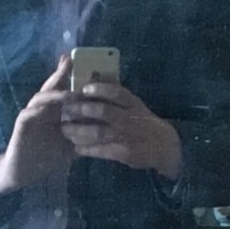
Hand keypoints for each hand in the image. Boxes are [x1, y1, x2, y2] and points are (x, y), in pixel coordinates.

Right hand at [0, 56, 73, 195]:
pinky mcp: (22, 124)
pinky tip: (44, 108)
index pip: (65, 91)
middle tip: (71, 60)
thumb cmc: (45, 157)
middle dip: (61, 73)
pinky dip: (36, 110)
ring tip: (68, 93)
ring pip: (42, 97)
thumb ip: (83, 138)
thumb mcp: (69, 147)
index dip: (73, 78)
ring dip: (54, 94)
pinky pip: (28, 114)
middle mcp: (44, 109)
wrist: (23, 171)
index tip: (86, 66)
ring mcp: (32, 114)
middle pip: (53, 87)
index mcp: (56, 112)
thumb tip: (104, 136)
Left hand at [61, 76, 182, 179]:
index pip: (117, 92)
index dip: (100, 89)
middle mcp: (129, 118)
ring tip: (66, 129)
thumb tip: (96, 76)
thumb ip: (117, 94)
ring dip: (79, 131)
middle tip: (66, 109)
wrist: (163, 146)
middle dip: (82, 110)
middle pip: (104, 112)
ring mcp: (126, 136)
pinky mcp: (123, 153)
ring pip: (99, 132)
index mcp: (133, 103)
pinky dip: (87, 149)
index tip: (85, 88)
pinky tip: (76, 147)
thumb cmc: (143, 121)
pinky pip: (101, 150)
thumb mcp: (135, 105)